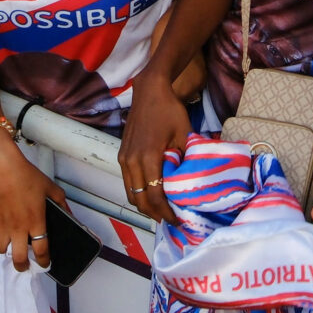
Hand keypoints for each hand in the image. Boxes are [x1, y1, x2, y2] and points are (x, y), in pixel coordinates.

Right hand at [0, 136, 65, 269]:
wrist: (0, 164)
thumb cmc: (24, 174)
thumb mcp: (48, 186)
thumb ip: (60, 202)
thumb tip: (68, 212)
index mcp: (35, 222)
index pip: (41, 251)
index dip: (44, 261)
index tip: (45, 264)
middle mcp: (17, 227)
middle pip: (18, 259)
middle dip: (23, 266)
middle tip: (24, 264)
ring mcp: (0, 224)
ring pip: (0, 250)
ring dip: (6, 249)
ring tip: (10, 243)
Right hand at [117, 69, 190, 221]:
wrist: (150, 92)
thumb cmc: (170, 111)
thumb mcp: (184, 136)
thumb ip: (185, 161)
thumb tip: (190, 184)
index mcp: (148, 158)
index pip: (155, 196)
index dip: (166, 212)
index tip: (177, 220)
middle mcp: (131, 161)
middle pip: (139, 200)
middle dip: (154, 214)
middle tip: (169, 220)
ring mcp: (124, 158)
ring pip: (130, 193)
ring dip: (144, 205)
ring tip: (160, 211)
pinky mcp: (122, 155)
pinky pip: (128, 182)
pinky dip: (138, 193)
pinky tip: (151, 194)